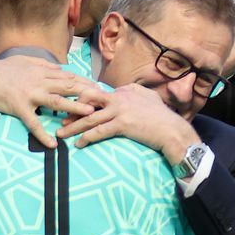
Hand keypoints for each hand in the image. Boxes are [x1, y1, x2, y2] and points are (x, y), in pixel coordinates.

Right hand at [0, 56, 105, 147]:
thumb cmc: (0, 70)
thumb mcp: (24, 61)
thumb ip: (44, 64)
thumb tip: (61, 67)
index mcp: (42, 71)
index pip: (70, 77)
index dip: (87, 83)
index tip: (102, 89)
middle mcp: (39, 80)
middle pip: (69, 87)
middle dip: (89, 94)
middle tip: (106, 101)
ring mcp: (29, 93)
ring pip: (56, 101)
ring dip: (75, 109)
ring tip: (91, 116)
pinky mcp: (18, 106)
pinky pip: (33, 123)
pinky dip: (43, 134)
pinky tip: (53, 145)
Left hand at [58, 83, 198, 159]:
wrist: (172, 131)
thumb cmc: (163, 117)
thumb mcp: (149, 97)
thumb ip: (136, 91)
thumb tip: (126, 90)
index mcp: (124, 91)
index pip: (97, 93)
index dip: (83, 101)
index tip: (73, 108)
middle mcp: (119, 98)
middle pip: (87, 100)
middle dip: (72, 108)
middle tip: (61, 118)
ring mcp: (120, 111)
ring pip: (89, 118)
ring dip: (73, 126)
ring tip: (61, 133)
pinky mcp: (122, 124)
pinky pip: (99, 132)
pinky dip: (86, 138)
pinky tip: (79, 144)